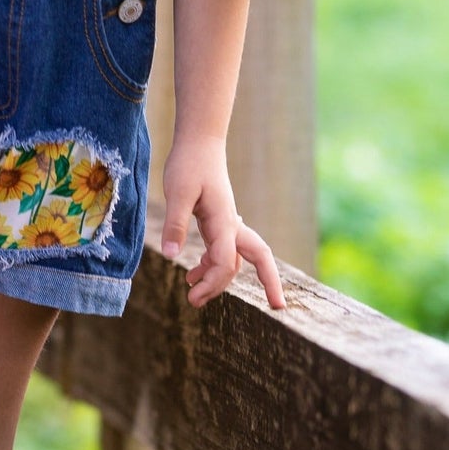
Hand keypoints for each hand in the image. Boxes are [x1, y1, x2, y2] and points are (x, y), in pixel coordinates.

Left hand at [160, 136, 284, 309]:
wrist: (199, 142)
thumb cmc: (189, 164)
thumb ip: (175, 224)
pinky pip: (222, 249)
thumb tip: (170, 256)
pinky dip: (211, 265)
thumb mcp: (177, 193)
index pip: (224, 260)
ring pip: (235, 257)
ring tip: (194, 298)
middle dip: (270, 282)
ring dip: (220, 279)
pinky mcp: (217, 220)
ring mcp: (227, 222)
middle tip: (278, 307)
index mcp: (224, 221)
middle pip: (260, 257)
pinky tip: (192, 273)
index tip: (194, 295)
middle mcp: (231, 224)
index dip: (213, 281)